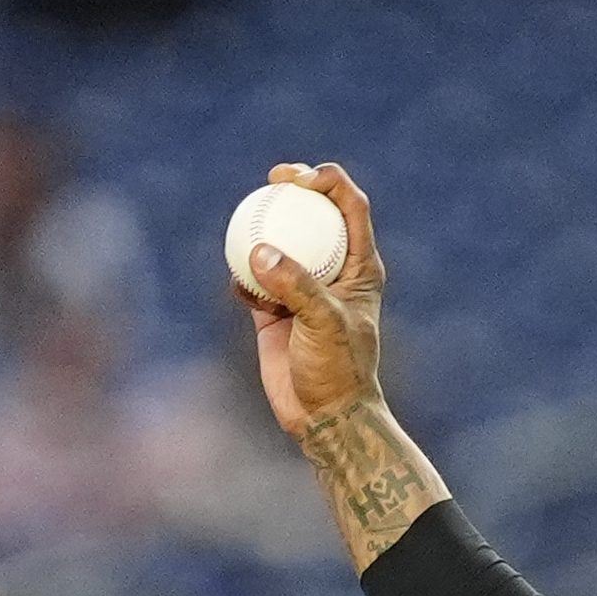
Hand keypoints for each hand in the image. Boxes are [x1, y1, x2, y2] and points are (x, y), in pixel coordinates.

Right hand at [240, 162, 385, 437]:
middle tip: (272, 179)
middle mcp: (331, 271)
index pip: (350, 207)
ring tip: (245, 219)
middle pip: (313, 214)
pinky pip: (251, 280)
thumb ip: (295, 286)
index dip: (329, 181)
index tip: (301, 178)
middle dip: (293, 189)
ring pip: (279, 243)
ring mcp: (300, 288)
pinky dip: (241, 275)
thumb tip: (259, 252)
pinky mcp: (273, 310)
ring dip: (261, 228)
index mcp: (359, 266)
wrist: (323, 417)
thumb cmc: (338, 370)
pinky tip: (237, 282)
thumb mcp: (324, 324)